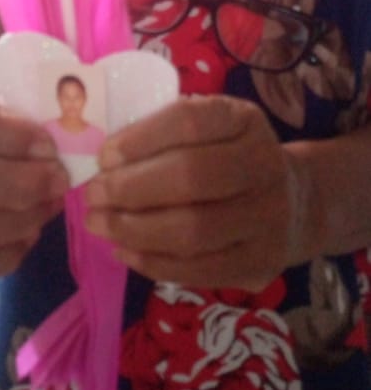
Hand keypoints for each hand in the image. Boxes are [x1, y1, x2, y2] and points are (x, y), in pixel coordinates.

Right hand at [0, 87, 68, 285]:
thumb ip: (30, 102)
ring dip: (19, 223)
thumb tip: (70, 122)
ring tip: (49, 207)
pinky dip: (5, 256)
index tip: (49, 145)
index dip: (12, 136)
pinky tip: (29, 235)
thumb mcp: (6, 94)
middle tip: (59, 181)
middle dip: (21, 186)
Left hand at [85, 96, 308, 290]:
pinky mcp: (259, 263)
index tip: (104, 156)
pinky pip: (198, 269)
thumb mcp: (211, 129)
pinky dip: (152, 262)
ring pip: (192, 230)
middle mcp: (264, 164)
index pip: (189, 122)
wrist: (295, 203)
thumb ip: (165, 135)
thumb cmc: (230, 157)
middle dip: (130, 188)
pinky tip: (124, 251)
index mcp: (244, 120)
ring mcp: (267, 218)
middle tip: (94, 195)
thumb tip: (105, 161)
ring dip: (134, 230)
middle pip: (190, 177)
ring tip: (99, 223)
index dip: (140, 139)